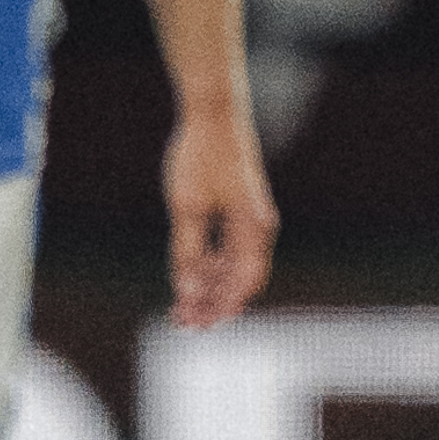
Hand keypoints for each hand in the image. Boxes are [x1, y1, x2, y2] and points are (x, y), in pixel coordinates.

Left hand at [163, 104, 279, 327]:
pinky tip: (188, 278)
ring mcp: (250, 220)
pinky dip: (211, 267)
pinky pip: (229, 250)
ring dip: (210, 288)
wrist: (213, 115)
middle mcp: (258, 227)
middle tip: (182, 323)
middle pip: (240, 279)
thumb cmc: (200, 158)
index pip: (243, 281)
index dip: (222, 306)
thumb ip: (187, 253)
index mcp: (253, 227)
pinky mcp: (239, 212)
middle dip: (213, 303)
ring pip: (233, 267)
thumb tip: (186, 292)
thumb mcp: (187, 208)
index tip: (197, 325)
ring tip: (180, 307)